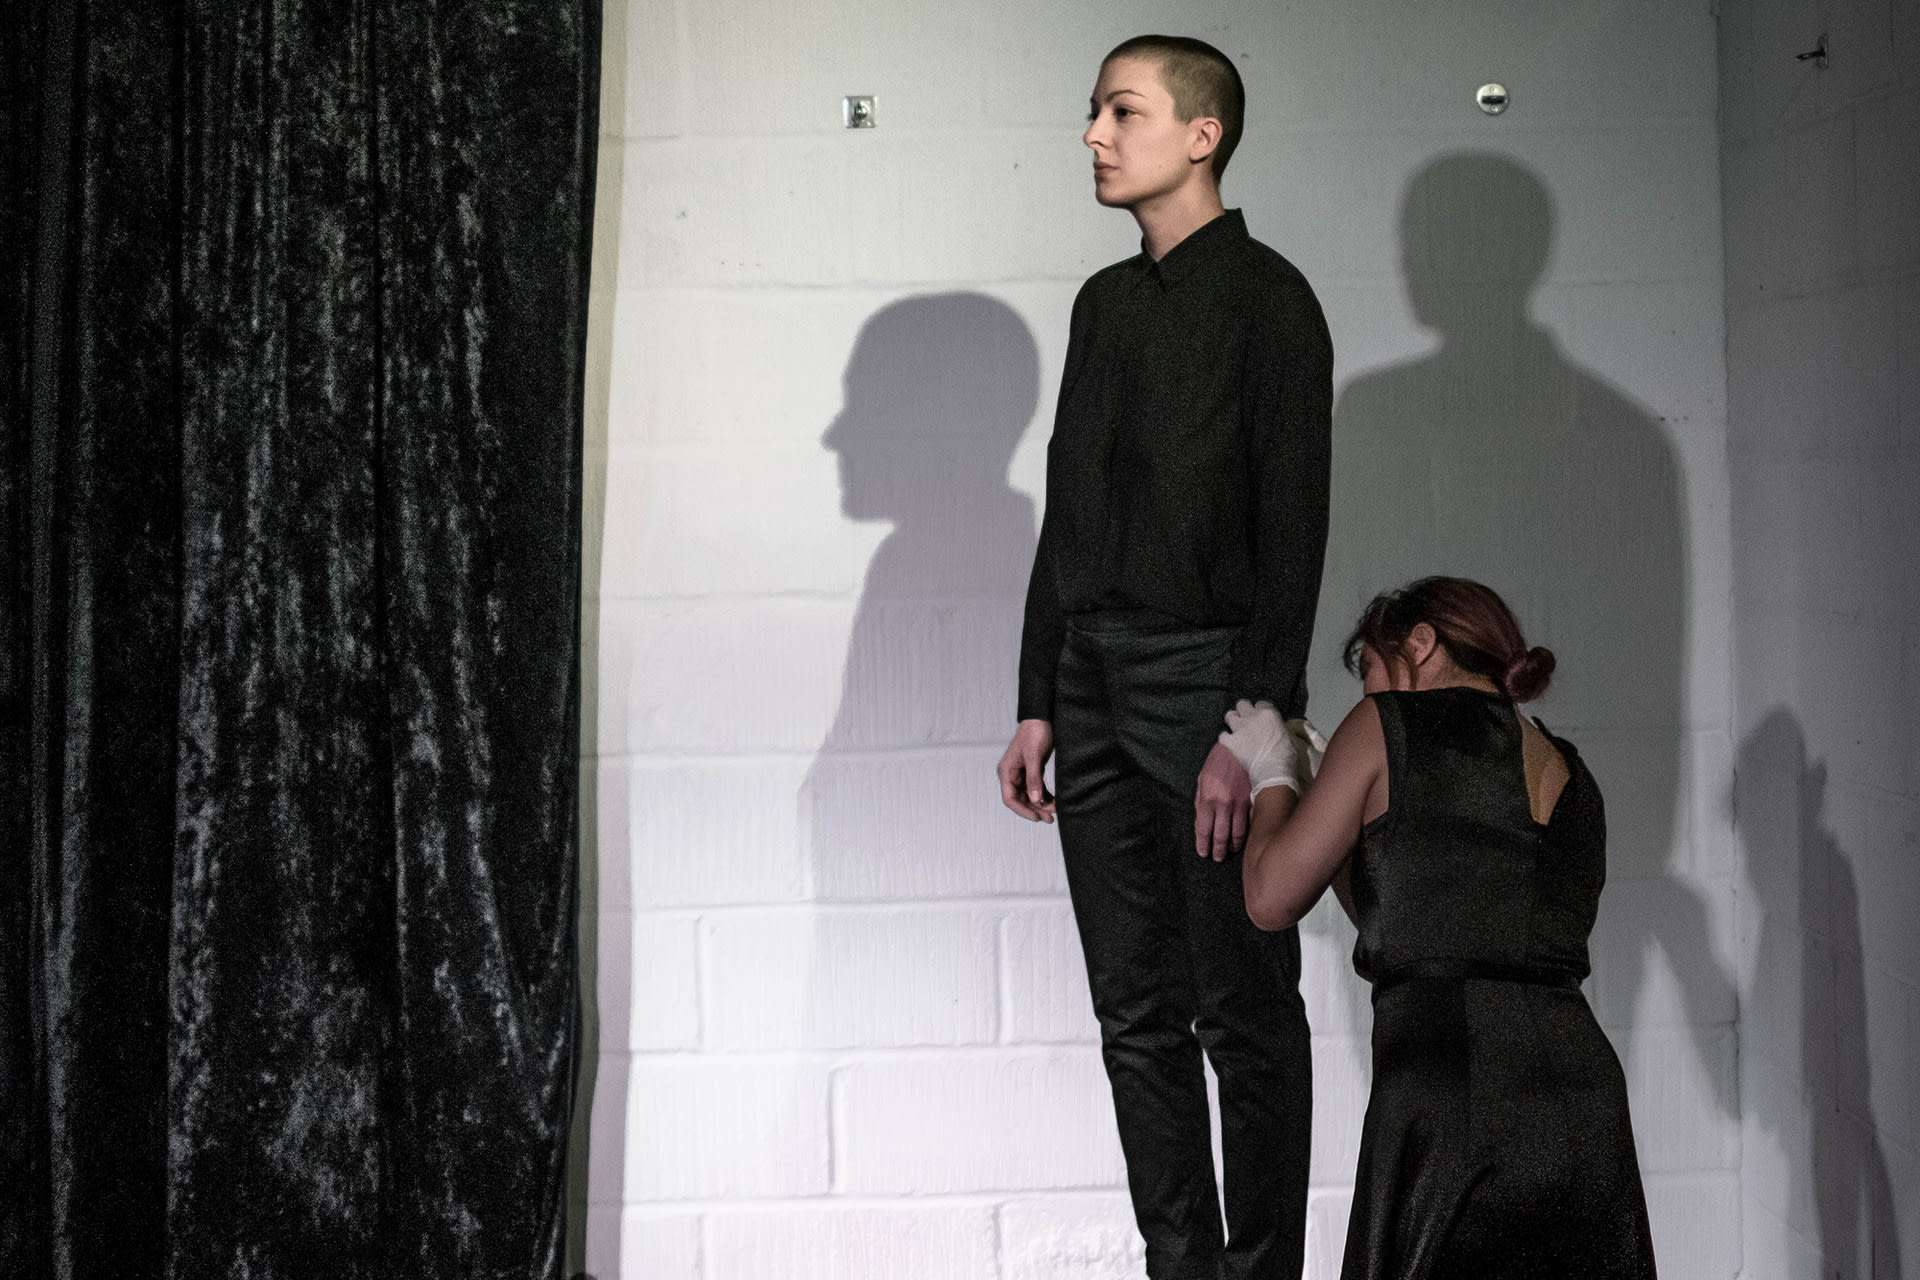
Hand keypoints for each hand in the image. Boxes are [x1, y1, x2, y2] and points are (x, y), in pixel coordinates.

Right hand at [997, 719, 1056, 821]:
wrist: (1041, 718)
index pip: (1010, 798)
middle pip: (1020, 799)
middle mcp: (1012, 774)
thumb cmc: (1035, 733)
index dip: (1022, 810)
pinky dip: (1044, 796)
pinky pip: (1036, 788)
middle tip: (1049, 819)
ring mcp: (1021, 773)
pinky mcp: (1031, 770)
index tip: (1036, 817)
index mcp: (1007, 771)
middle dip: (1034, 809)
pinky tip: (1054, 801)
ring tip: (1054, 812)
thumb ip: (1034, 779)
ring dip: (1041, 804)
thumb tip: (1035, 800)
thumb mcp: (1035, 756)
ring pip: (1029, 795)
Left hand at [1194, 741, 1250, 860]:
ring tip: (1231, 851)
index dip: (1203, 844)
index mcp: (1207, 798)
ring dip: (1234, 846)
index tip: (1203, 853)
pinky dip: (1249, 834)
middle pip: (1220, 836)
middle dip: (1218, 851)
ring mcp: (1241, 804)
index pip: (1203, 829)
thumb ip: (1201, 800)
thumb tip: (1202, 820)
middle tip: (1218, 858)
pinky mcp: (1254, 801)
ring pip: (1238, 834)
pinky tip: (1246, 840)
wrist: (1244, 745)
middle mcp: (1223, 804)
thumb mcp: (1202, 778)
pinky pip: (1251, 823)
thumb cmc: (1220, 760)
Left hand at [1219, 700, 1326, 799]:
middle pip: (1242, 704)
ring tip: (1236, 727)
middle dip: (1244, 710)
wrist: (1274, 771)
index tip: (1262, 717)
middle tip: (1247, 719)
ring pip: (1229, 715)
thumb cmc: (1287, 755)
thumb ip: (1280, 727)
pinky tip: (1229, 741)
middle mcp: (1252, 717)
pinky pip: (1222, 736)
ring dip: (1232, 720)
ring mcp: (1240, 729)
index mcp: (1269, 713)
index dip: (1261, 710)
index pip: (1261, 703)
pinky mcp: (1231, 742)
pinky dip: (1225, 738)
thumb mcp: (1289, 736)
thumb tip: (1278, 728)